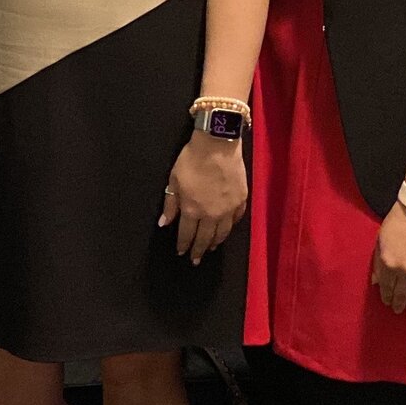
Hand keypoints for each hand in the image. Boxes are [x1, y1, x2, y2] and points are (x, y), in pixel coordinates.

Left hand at [161, 134, 246, 263]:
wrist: (218, 144)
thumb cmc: (192, 160)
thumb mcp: (174, 180)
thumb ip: (170, 204)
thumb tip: (164, 223)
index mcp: (192, 210)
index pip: (187, 234)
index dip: (184, 245)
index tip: (181, 253)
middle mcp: (211, 214)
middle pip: (205, 238)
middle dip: (199, 250)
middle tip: (196, 260)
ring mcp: (228, 209)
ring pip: (223, 233)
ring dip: (216, 242)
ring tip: (211, 249)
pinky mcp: (241, 200)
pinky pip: (236, 219)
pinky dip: (231, 226)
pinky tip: (227, 229)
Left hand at [371, 205, 405, 314]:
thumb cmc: (398, 222)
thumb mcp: (380, 240)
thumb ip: (378, 263)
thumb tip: (376, 281)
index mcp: (389, 264)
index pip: (387, 287)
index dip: (386, 297)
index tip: (386, 302)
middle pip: (402, 294)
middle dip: (398, 303)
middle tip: (397, 310)